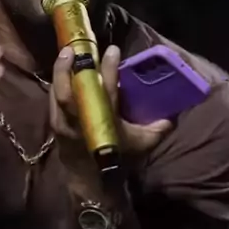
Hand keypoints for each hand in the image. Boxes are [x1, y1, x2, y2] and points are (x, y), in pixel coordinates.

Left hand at [51, 44, 172, 160]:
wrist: (92, 180)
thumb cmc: (120, 158)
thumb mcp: (143, 144)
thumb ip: (158, 127)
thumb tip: (174, 114)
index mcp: (107, 122)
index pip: (106, 90)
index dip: (109, 68)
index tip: (112, 50)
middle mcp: (83, 121)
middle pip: (72, 91)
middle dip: (71, 68)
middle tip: (75, 48)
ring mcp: (65, 124)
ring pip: (58, 94)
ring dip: (60, 72)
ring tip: (66, 53)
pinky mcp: (55, 126)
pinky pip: (53, 101)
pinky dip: (57, 84)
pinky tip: (61, 71)